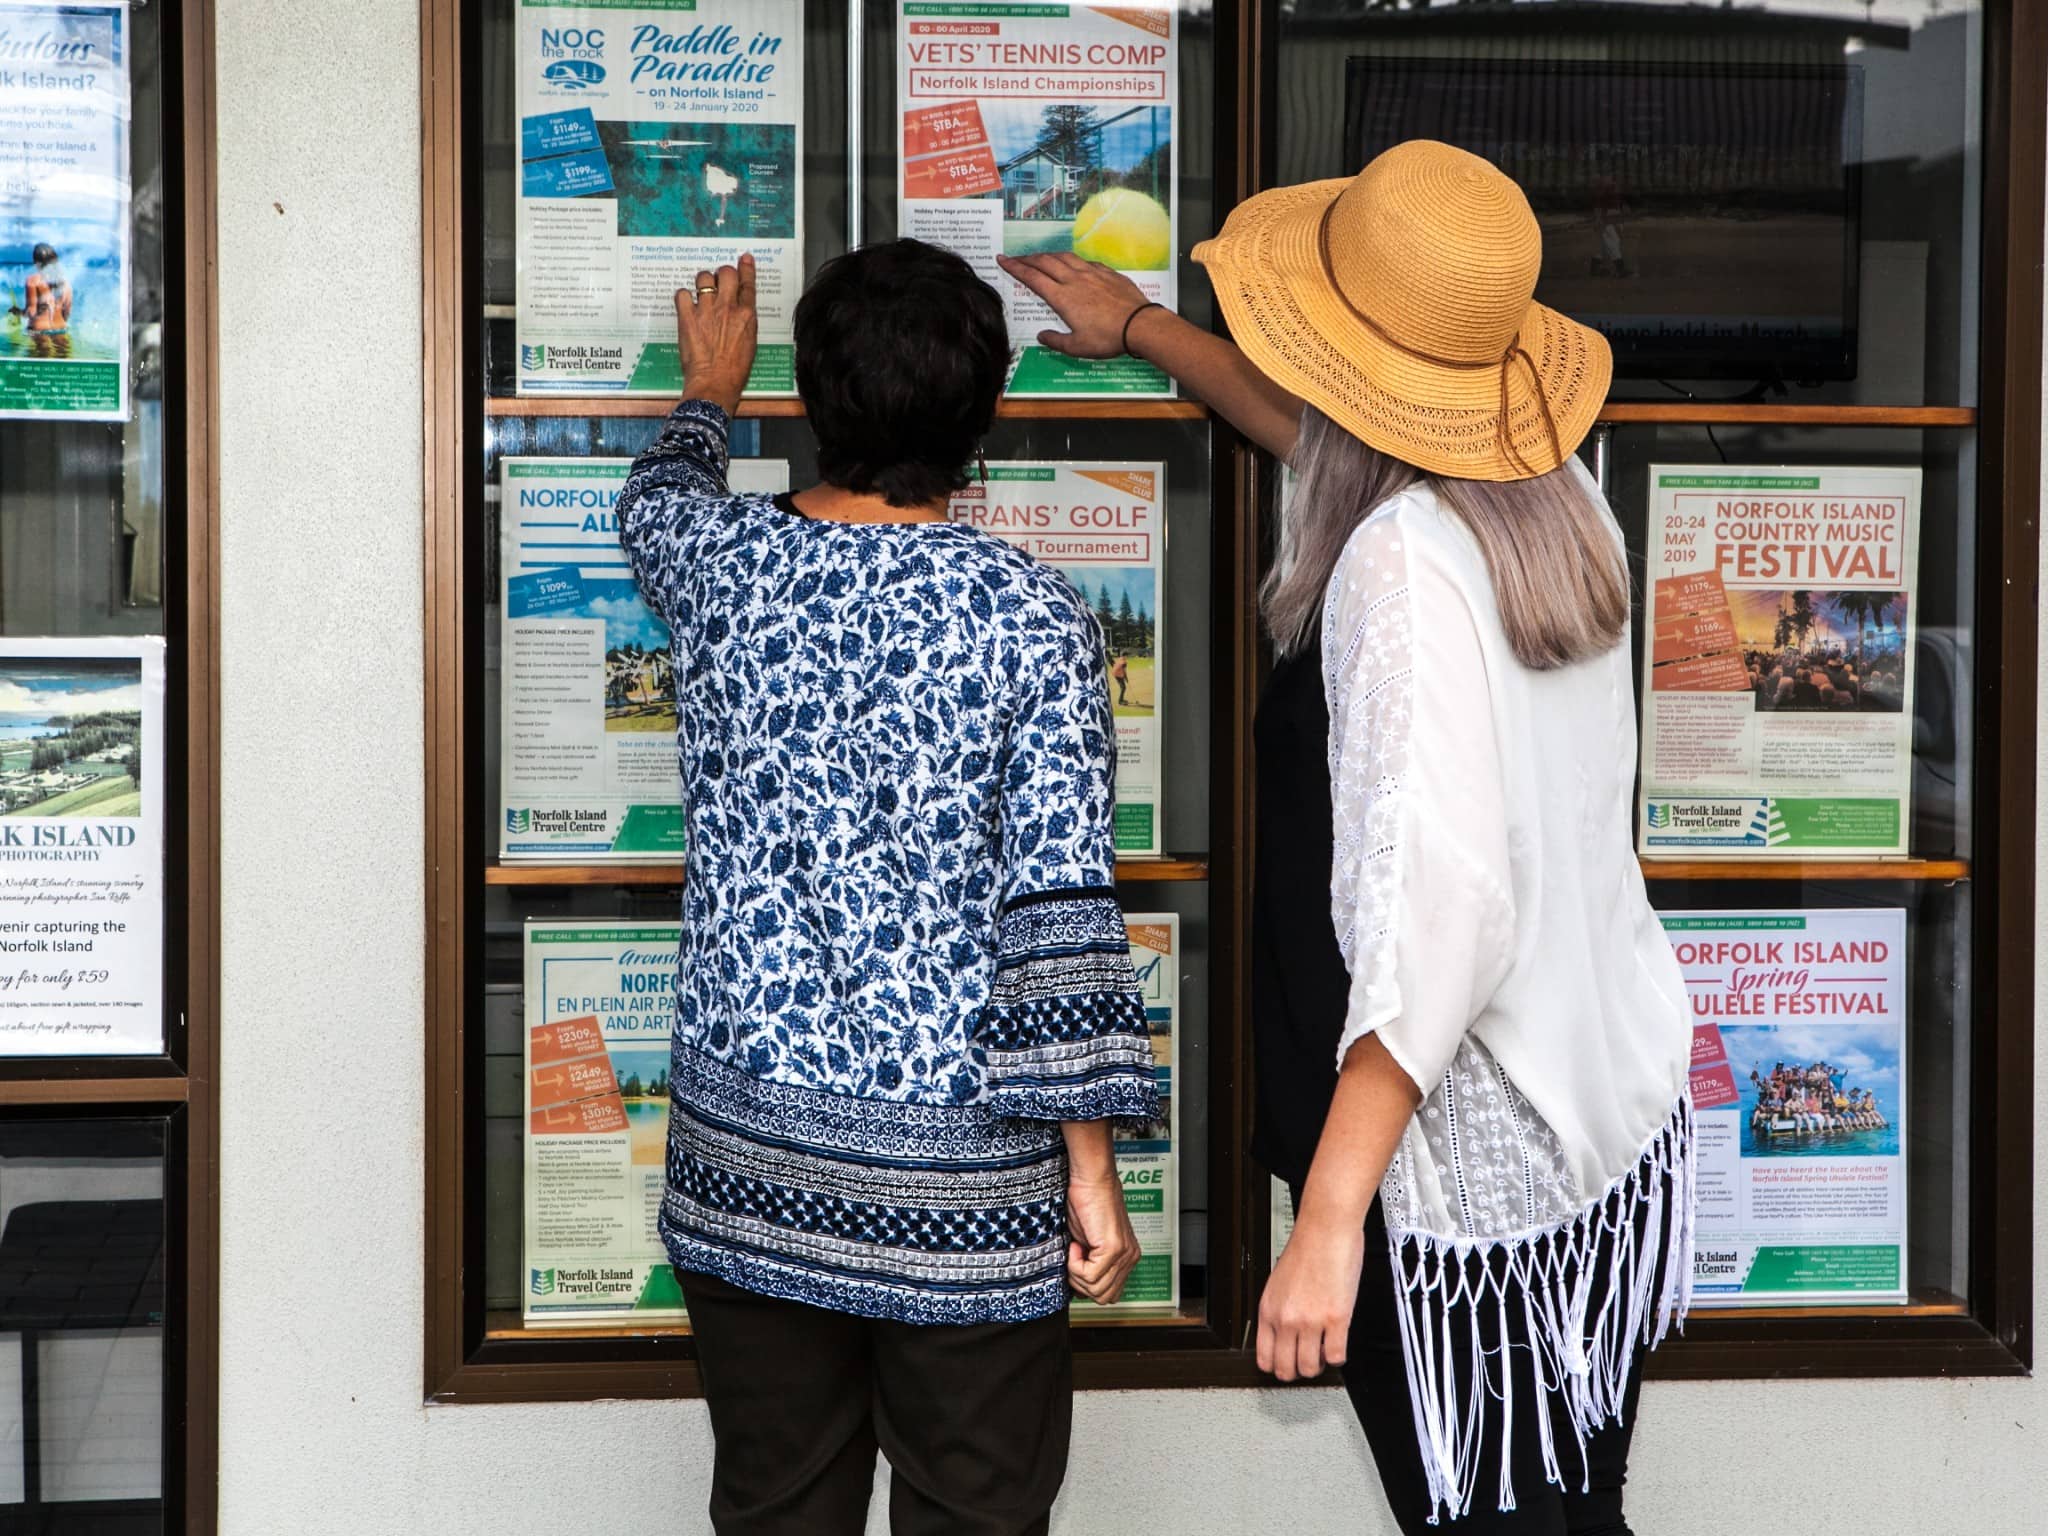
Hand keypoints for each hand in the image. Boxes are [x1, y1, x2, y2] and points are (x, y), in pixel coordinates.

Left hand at [673, 255, 756, 416]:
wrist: (715, 384)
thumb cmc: (734, 372)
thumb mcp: (750, 345)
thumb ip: (746, 323)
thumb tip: (740, 313)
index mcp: (747, 316)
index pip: (747, 283)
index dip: (746, 268)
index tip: (744, 259)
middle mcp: (727, 308)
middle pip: (726, 273)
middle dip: (722, 273)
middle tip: (719, 281)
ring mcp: (706, 311)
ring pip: (703, 278)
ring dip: (703, 282)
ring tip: (702, 292)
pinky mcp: (687, 318)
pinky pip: (682, 294)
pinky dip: (683, 297)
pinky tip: (686, 305)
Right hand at [996, 252, 1168, 359]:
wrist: (1140, 325)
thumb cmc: (1108, 338)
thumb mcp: (1078, 347)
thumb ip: (1056, 341)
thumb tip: (1042, 336)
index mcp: (1062, 297)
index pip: (1032, 277)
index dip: (1015, 267)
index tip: (1003, 259)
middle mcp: (1074, 280)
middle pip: (1045, 262)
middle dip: (1027, 258)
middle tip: (1016, 257)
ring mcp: (1092, 273)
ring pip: (1064, 257)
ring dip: (1048, 255)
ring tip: (1040, 257)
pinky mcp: (1107, 272)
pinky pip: (1084, 261)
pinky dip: (1072, 260)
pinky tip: (1072, 263)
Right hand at [1065, 1164, 1141, 1304]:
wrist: (1090, 1178)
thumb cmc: (1084, 1202)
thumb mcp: (1086, 1243)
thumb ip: (1089, 1265)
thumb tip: (1079, 1290)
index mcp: (1126, 1257)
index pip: (1110, 1293)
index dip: (1087, 1286)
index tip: (1074, 1266)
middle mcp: (1130, 1257)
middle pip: (1104, 1296)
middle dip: (1081, 1284)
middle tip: (1072, 1259)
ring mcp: (1124, 1254)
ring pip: (1097, 1289)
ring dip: (1076, 1273)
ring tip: (1074, 1249)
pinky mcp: (1114, 1249)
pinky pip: (1090, 1276)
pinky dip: (1075, 1264)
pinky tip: (1075, 1243)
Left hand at [1257, 1210, 1363, 1381]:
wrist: (1326, 1229)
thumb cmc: (1306, 1248)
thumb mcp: (1278, 1282)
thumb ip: (1280, 1309)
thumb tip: (1285, 1332)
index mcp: (1268, 1310)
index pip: (1264, 1358)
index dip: (1277, 1367)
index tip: (1286, 1364)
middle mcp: (1286, 1319)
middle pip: (1286, 1370)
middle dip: (1298, 1370)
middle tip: (1308, 1361)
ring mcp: (1311, 1321)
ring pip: (1310, 1368)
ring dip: (1319, 1364)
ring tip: (1324, 1351)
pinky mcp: (1336, 1319)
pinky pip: (1337, 1356)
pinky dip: (1338, 1356)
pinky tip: (1338, 1342)